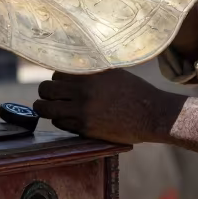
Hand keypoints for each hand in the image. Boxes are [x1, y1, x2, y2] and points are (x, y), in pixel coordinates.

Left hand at [33, 69, 182, 144]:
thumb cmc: (134, 91)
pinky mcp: (85, 128)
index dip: (57, 79)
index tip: (60, 84)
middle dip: (45, 94)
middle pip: (46, 90)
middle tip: (49, 97)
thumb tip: (69, 70)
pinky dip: (61, 122)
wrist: (152, 114)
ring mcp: (83, 110)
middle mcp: (83, 90)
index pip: (56, 73)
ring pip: (47, 109)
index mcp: (90, 73)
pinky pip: (60, 124)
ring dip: (47, 109)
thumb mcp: (112, 73)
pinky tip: (69, 119)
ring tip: (50, 109)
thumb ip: (90, 71)